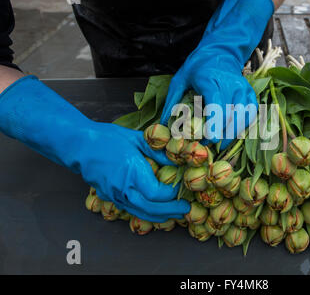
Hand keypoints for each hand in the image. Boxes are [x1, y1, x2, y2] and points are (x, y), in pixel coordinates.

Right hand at [75, 122, 189, 221]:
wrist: (79, 145)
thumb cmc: (107, 139)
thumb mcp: (137, 140)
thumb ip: (158, 153)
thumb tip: (176, 162)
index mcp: (132, 172)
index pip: (156, 193)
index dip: (171, 194)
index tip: (180, 189)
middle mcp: (123, 187)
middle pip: (150, 208)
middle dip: (170, 210)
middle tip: (184, 209)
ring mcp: (114, 195)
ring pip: (140, 212)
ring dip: (159, 216)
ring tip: (173, 214)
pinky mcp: (109, 197)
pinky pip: (131, 209)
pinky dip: (145, 212)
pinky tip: (154, 210)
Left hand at [160, 0, 273, 149]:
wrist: (221, 51)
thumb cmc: (198, 66)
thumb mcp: (180, 80)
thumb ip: (172, 103)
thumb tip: (163, 127)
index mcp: (212, 81)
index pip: (218, 106)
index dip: (215, 125)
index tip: (208, 139)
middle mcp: (232, 85)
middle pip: (231, 117)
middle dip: (220, 135)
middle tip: (206, 143)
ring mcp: (244, 90)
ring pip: (243, 119)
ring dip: (231, 134)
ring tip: (218, 142)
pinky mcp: (250, 95)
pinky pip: (250, 116)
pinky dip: (242, 127)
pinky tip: (231, 133)